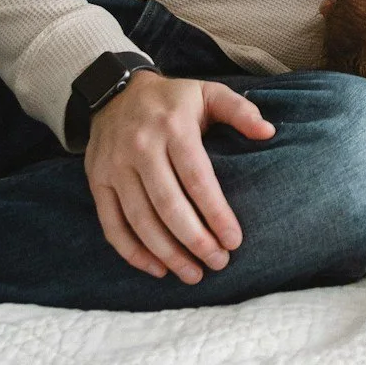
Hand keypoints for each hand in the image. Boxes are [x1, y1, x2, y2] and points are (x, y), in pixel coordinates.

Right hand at [84, 72, 273, 280]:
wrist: (114, 90)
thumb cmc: (172, 100)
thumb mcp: (208, 92)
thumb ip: (239, 110)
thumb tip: (268, 132)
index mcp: (173, 127)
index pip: (197, 179)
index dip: (216, 213)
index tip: (234, 240)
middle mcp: (140, 147)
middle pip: (168, 205)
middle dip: (195, 240)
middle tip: (218, 263)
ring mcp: (114, 166)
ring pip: (140, 220)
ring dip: (167, 253)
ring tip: (193, 274)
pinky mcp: (97, 181)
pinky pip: (112, 224)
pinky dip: (132, 252)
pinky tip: (156, 268)